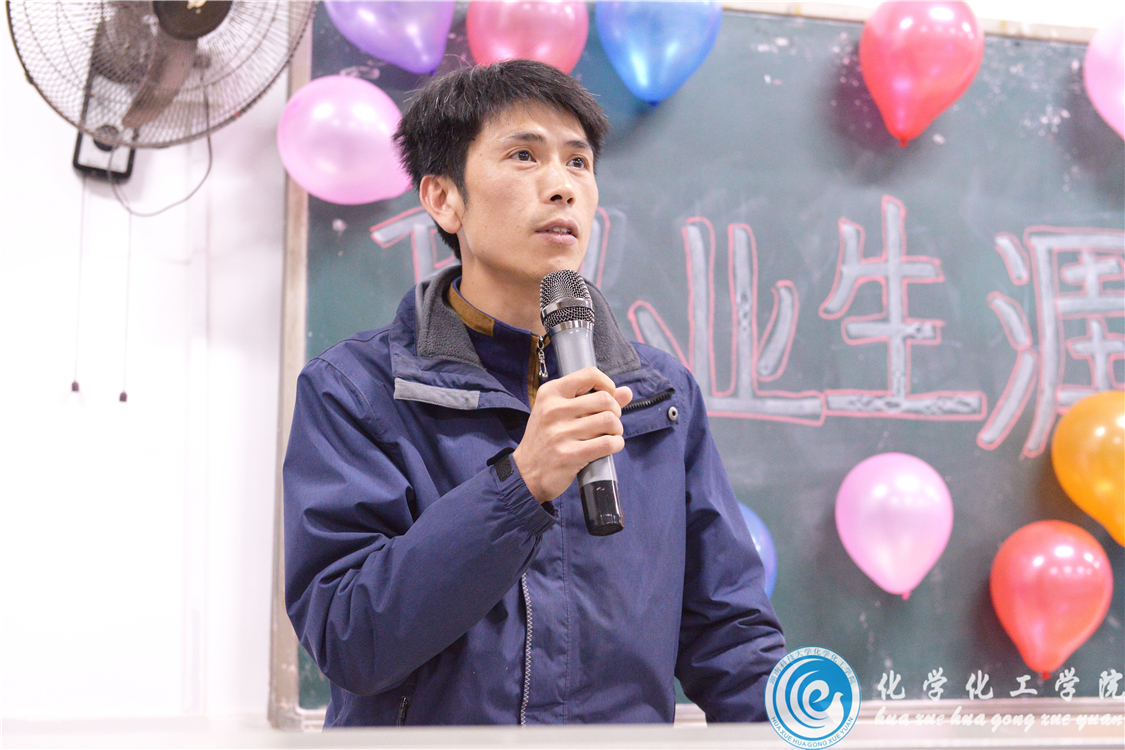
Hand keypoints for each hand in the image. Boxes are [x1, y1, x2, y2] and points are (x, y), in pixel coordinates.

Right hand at [512, 367, 632, 503]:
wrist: (525, 473)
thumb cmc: (545, 440)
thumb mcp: (559, 412)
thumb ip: (592, 399)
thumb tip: (626, 392)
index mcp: (550, 393)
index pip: (589, 374)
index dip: (607, 385)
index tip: (608, 398)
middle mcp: (554, 410)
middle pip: (605, 400)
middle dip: (615, 412)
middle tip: (609, 422)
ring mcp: (561, 433)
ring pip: (609, 421)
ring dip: (616, 430)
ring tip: (609, 435)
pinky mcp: (570, 454)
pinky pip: (607, 443)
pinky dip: (616, 444)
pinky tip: (610, 446)